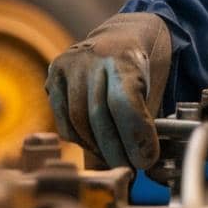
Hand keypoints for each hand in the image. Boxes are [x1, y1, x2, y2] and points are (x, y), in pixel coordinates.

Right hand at [44, 13, 172, 168]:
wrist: (121, 37)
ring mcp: (69, 66)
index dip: (135, 137)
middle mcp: (91, 59)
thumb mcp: (154, 88)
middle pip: (98, 116)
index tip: (147, 160)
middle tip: (131, 170)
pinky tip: (95, 145)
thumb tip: (144, 166)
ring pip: (78, 121)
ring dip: (97, 148)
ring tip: (115, 160)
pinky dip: (80, 139)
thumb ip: (146, 121)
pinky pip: (64, 120)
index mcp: (123, 58)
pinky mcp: (53, 75)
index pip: (124, 104)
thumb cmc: (142, 69)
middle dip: (116, 150)